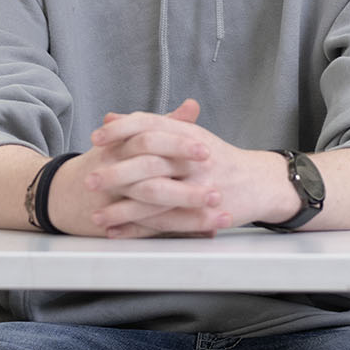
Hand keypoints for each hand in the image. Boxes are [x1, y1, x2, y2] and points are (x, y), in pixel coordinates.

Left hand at [75, 98, 295, 238]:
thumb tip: (110, 118)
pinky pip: (164, 222)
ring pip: (153, 195)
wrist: (260, 182)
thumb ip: (151, 126)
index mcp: (187, 134)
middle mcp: (192, 157)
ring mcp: (198, 185)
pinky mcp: (200, 212)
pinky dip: (138, 228)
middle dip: (116, 172)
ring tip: (96, 214)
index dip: (120, 131)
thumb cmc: (219, 158)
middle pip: (148, 161)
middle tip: (89, 179)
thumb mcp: (188, 136)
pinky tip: (118, 231)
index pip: (149, 125)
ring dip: (122, 208)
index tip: (96, 139)